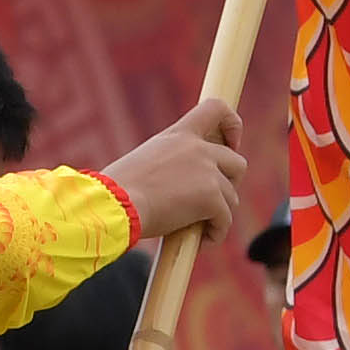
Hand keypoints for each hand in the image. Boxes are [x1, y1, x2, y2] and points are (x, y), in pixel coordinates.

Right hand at [101, 103, 245, 249]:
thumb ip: (169, 165)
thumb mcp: (143, 164)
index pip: (215, 108)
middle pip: (237, 162)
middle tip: (213, 200)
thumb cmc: (116, 192)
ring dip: (219, 214)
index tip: (230, 143)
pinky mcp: (212, 198)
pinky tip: (200, 241)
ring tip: (198, 228)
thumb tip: (178, 190)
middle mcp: (197, 149)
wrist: (113, 206)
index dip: (232, 125)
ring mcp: (207, 173)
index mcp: (178, 135)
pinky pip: (225, 220)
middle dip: (230, 184)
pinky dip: (216, 233)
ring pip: (232, 196)